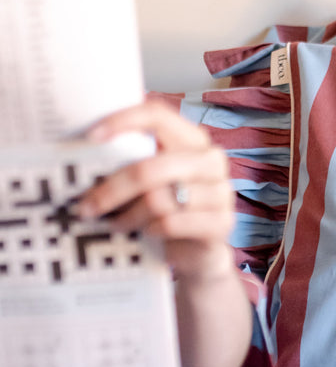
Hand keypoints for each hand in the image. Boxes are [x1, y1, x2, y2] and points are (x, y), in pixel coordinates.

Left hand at [77, 100, 235, 284]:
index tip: (91, 136)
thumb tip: (83, 153)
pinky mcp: (222, 222)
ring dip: (128, 216)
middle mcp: (211, 159)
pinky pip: (172, 224)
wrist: (199, 251)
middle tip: (85, 206)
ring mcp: (220, 191)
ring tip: (113, 224)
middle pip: (151, 167)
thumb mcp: (151, 180)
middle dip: (112, 189)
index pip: (158, 115)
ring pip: (158, 200)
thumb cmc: (168, 209)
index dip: (123, 121)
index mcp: (192, 138)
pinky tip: (146, 234)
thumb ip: (131, 160)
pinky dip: (151, 231)